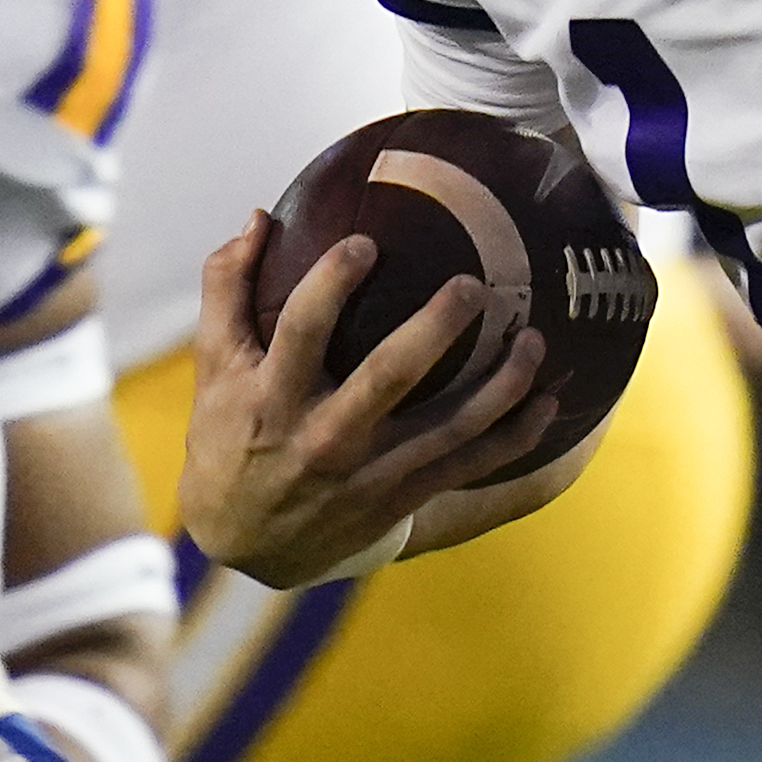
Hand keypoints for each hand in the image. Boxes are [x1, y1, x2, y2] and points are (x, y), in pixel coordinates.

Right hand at [177, 211, 552, 589]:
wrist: (245, 543)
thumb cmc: (229, 437)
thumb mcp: (213, 366)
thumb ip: (227, 287)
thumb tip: (259, 217)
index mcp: (272, 395)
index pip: (301, 329)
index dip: (331, 284)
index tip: (364, 242)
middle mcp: (324, 436)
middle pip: (388, 376)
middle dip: (436, 329)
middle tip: (473, 286)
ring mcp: (370, 472)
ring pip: (450, 426)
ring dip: (501, 384)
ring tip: (534, 338)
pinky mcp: (402, 495)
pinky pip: (471, 464)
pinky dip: (515, 436)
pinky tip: (548, 401)